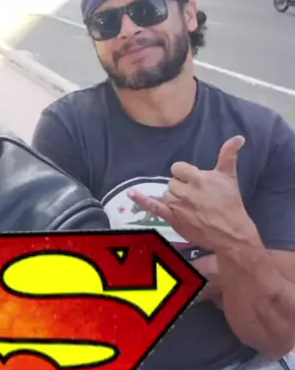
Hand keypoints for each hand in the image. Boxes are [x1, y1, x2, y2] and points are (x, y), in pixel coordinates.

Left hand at [127, 136, 256, 253]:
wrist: (230, 232)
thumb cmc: (231, 204)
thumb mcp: (229, 177)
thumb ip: (228, 155)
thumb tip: (238, 137)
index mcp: (197, 178)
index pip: (179, 168)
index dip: (185, 175)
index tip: (194, 182)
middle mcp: (185, 190)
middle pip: (172, 182)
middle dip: (181, 187)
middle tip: (195, 197)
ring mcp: (177, 205)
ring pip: (166, 194)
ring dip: (174, 198)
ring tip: (189, 206)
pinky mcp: (172, 218)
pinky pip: (153, 206)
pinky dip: (140, 199)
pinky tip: (130, 193)